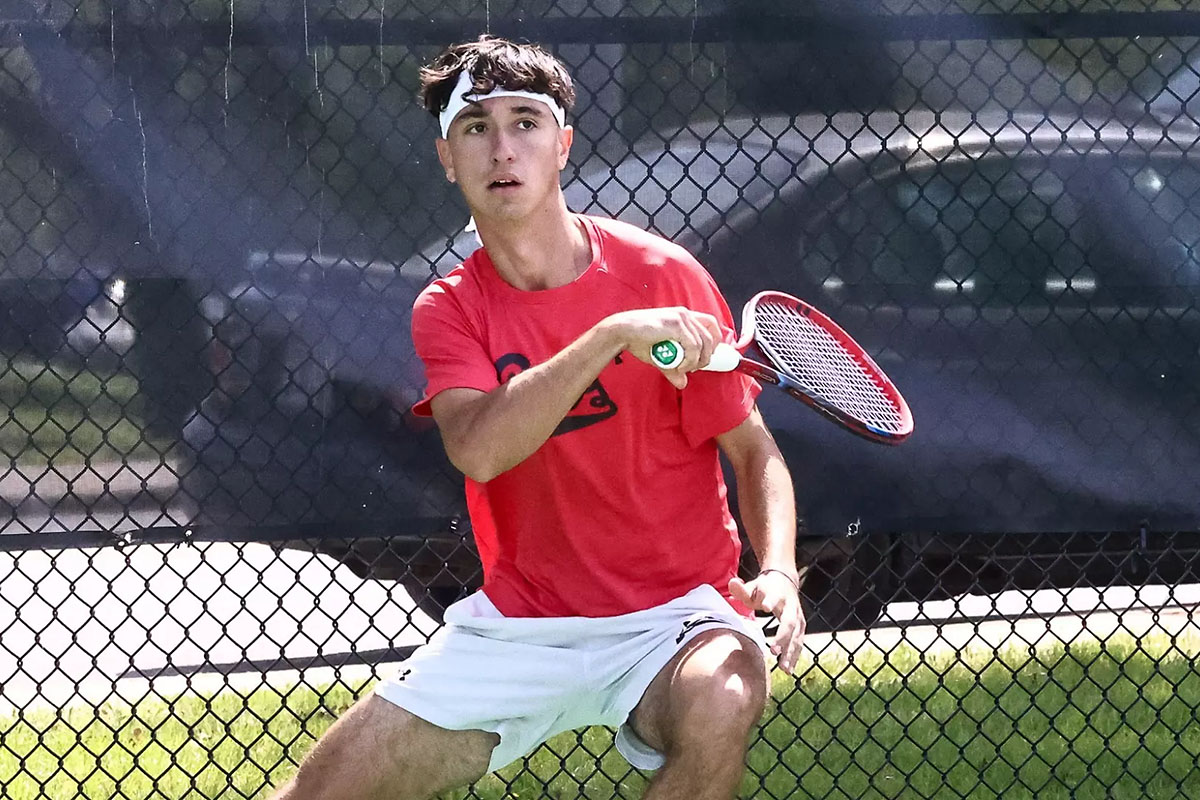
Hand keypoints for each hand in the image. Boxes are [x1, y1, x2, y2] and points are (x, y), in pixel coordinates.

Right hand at [604, 307, 721, 388]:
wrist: (622, 331)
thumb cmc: (638, 340)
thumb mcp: (660, 356)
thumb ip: (673, 368)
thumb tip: (683, 384)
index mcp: (683, 316)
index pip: (711, 325)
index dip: (714, 342)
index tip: (706, 358)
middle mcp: (685, 314)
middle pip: (710, 336)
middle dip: (706, 357)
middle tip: (693, 368)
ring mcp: (682, 318)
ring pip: (702, 344)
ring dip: (695, 361)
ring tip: (682, 368)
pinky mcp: (677, 324)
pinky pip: (693, 346)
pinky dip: (689, 360)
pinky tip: (679, 366)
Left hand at [729, 570, 805, 674]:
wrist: (785, 580)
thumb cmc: (765, 587)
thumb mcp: (753, 586)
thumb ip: (742, 589)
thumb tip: (731, 583)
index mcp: (777, 592)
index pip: (774, 596)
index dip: (770, 600)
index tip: (766, 606)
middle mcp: (791, 605)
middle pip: (790, 622)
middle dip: (783, 637)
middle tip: (774, 651)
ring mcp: (798, 616)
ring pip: (797, 635)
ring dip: (791, 652)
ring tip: (784, 668)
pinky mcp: (801, 626)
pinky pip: (799, 642)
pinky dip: (795, 656)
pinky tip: (789, 670)